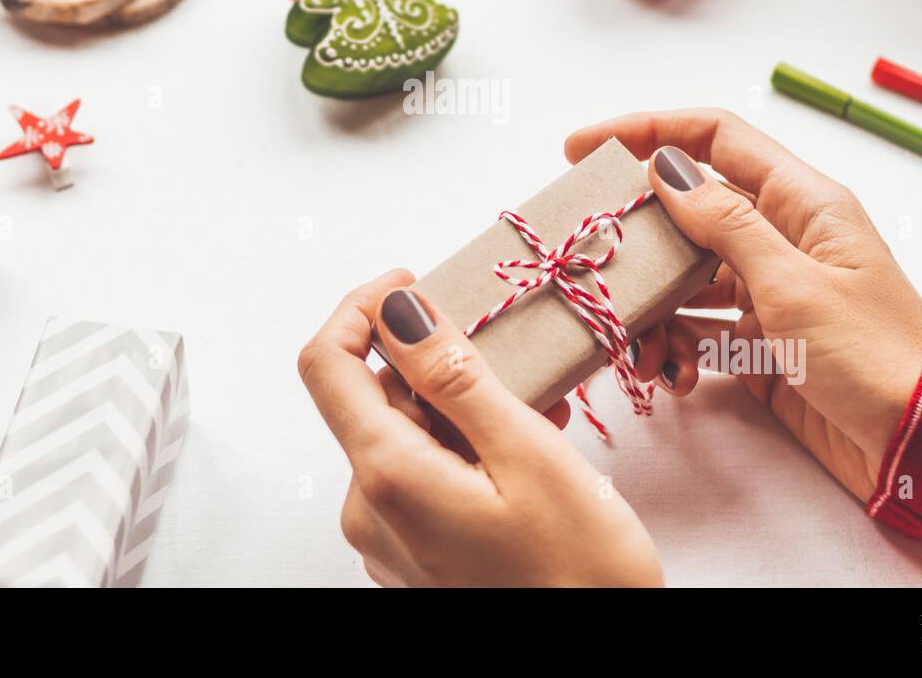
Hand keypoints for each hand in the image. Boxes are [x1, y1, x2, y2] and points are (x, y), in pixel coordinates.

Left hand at [298, 270, 662, 586]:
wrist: (595, 664)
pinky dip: (466, 450)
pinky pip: (423, 476)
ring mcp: (390, 539)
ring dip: (463, 410)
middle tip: (514, 364)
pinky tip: (523, 458)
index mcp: (387, 478)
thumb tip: (400, 309)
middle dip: (439, 366)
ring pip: (407, 436)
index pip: (326, 364)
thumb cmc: (578, 576)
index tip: (410, 281)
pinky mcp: (415, 556)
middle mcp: (370, 511)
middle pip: (375, 399)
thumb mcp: (527, 455)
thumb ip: (453, 376)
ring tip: (537, 418)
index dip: (362, 308)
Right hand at [565, 109, 921, 502]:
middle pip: (688, 210)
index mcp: (801, 201)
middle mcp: (780, 235)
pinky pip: (698, 326)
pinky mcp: (758, 339)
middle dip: (638, 237)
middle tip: (593, 260)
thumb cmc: (872, 354)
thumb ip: (726, 224)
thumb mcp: (794, 284)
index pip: (716, 137)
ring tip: (639, 348)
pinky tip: (673, 374)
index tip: (586, 146)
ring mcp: (768, 288)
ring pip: (686, 275)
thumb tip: (666, 167)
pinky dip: (676, 346)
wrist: (921, 442)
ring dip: (654, 307)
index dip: (649, 130)